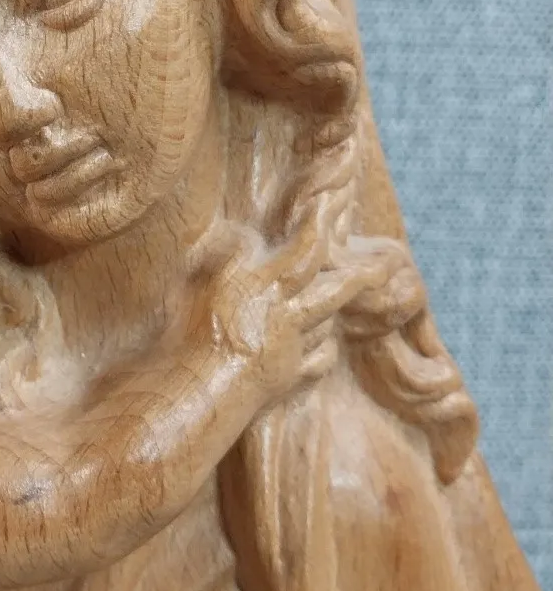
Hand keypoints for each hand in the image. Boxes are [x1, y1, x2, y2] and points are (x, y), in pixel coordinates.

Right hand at [192, 223, 388, 404]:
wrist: (211, 389)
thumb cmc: (205, 330)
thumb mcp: (209, 279)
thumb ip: (232, 253)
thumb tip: (249, 237)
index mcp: (270, 285)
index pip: (305, 247)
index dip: (322, 223)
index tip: (336, 200)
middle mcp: (288, 313)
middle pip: (332, 290)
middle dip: (359, 277)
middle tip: (385, 267)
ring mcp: (293, 347)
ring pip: (326, 324)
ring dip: (335, 311)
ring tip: (346, 299)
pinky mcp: (290, 378)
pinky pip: (318, 360)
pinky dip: (323, 349)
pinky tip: (325, 344)